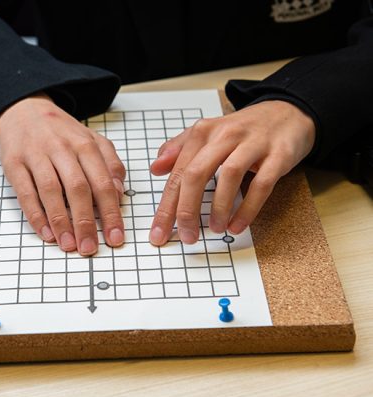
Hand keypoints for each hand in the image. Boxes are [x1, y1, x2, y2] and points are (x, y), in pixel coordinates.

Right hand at [0, 93, 125, 255]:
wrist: (23, 110)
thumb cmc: (61, 133)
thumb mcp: (91, 139)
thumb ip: (109, 163)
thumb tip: (119, 192)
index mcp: (85, 144)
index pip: (102, 182)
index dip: (110, 212)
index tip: (115, 236)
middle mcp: (61, 148)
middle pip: (77, 188)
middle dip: (86, 221)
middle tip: (90, 247)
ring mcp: (36, 155)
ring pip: (51, 191)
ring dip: (61, 221)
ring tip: (69, 245)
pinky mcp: (14, 164)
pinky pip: (25, 193)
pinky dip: (36, 215)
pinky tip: (46, 233)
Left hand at [149, 100, 315, 244]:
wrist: (288, 112)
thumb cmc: (243, 130)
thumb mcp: (208, 134)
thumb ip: (179, 149)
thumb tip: (155, 168)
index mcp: (204, 132)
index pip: (178, 172)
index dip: (166, 205)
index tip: (158, 231)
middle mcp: (225, 135)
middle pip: (197, 173)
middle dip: (186, 209)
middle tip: (186, 235)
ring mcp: (253, 144)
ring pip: (229, 176)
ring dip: (219, 207)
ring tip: (214, 229)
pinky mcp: (279, 155)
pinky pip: (262, 184)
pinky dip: (248, 208)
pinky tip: (238, 225)